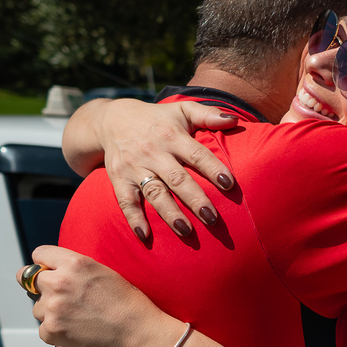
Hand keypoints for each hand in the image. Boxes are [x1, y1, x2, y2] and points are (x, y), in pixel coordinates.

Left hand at [26, 246, 168, 346]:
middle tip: (63, 299)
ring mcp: (53, 308)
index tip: (49, 272)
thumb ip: (74, 269)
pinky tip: (77, 330)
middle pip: (30, 281)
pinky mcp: (52, 330)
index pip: (39, 255)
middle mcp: (59, 282)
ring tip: (77, 318)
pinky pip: (44, 330)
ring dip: (51, 312)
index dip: (45, 265)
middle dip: (44, 288)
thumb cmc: (127, 304)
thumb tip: (51, 273)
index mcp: (74, 263)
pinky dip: (57, 332)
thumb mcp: (103, 272)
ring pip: (38, 308)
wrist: (137, 332)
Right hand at [95, 100, 238, 239]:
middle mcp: (153, 152)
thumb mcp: (182, 110)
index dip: (212, 168)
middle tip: (212, 218)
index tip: (229, 184)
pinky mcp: (119, 179)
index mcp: (172, 136)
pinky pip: (126, 201)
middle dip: (195, 199)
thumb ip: (208, 114)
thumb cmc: (158, 119)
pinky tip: (144, 235)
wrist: (112, 120)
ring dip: (169, 213)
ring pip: (154, 193)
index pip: (196, 154)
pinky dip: (134, 218)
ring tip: (186, 231)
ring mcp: (134, 168)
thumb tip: (235, 120)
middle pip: (177, 178)